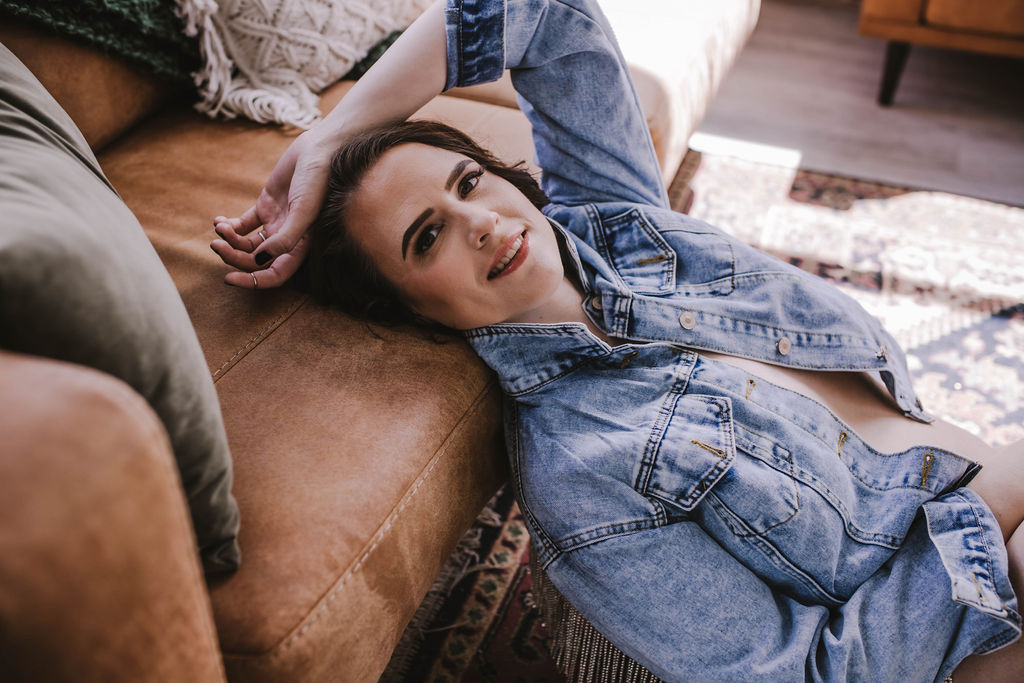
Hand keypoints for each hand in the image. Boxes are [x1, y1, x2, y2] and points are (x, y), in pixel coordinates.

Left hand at [211, 130, 331, 288]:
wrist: (317, 150)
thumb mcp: (303, 211)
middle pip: (256, 260)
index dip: (253, 282)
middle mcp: (287, 238)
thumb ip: (284, 239)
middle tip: (216, 245)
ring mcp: (275, 223)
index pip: (276, 274)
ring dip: (229, 240)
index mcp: (301, 245)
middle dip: (234, 256)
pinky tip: (219, 221)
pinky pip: (243, 225)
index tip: (228, 279)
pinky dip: (229, 226)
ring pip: (247, 244)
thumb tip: (260, 261)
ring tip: (219, 228)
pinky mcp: (265, 206)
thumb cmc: (317, 181)